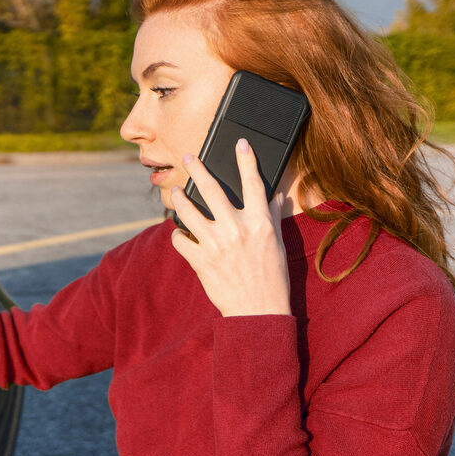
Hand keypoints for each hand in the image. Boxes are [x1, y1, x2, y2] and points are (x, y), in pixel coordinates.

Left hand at [170, 139, 291, 316]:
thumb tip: (275, 197)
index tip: (240, 143)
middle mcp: (236, 229)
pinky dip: (178, 235)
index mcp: (260, 223)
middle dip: (197, 169)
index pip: (253, 184)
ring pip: (188, 211)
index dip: (246, 160)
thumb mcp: (279, 246)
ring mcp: (216, 244)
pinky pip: (180, 240)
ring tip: (175, 193)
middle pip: (212, 189)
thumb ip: (272, 219)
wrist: (258, 312)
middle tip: (187, 156)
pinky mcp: (200, 260)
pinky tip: (180, 235)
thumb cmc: (272, 279)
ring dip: (178, 200)